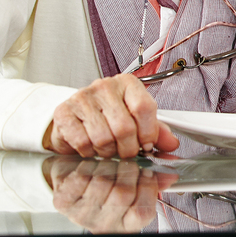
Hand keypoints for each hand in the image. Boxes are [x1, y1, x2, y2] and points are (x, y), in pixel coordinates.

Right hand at [44, 74, 179, 157]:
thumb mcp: (136, 120)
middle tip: (126, 152)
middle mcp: (105, 86)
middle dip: (128, 148)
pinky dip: (89, 152)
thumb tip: (172, 143)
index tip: (146, 145)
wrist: (75, 116)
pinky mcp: (64, 112)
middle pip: (124, 127)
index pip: (144, 108)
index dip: (148, 132)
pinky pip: (82, 142)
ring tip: (108, 149)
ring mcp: (82, 98)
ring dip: (108, 152)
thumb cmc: (108, 117)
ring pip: (103, 138)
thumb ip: (156, 130)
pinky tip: (91, 146)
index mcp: (128, 83)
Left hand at [44, 155, 177, 232]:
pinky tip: (92, 166)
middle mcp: (104, 224)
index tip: (147, 172)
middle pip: (122, 195)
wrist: (76, 180)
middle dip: (129, 171)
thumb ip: (158, 170)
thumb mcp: (139, 176)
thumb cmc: (110, 179)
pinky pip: (81, 178)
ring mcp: (83, 215)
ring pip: (102, 183)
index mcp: (126, 223)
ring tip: (110, 163)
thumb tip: (170, 168)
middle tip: (128, 163)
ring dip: (109, 165)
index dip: (147, 187)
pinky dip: (88, 165)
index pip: (142, 212)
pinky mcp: (64, 202)